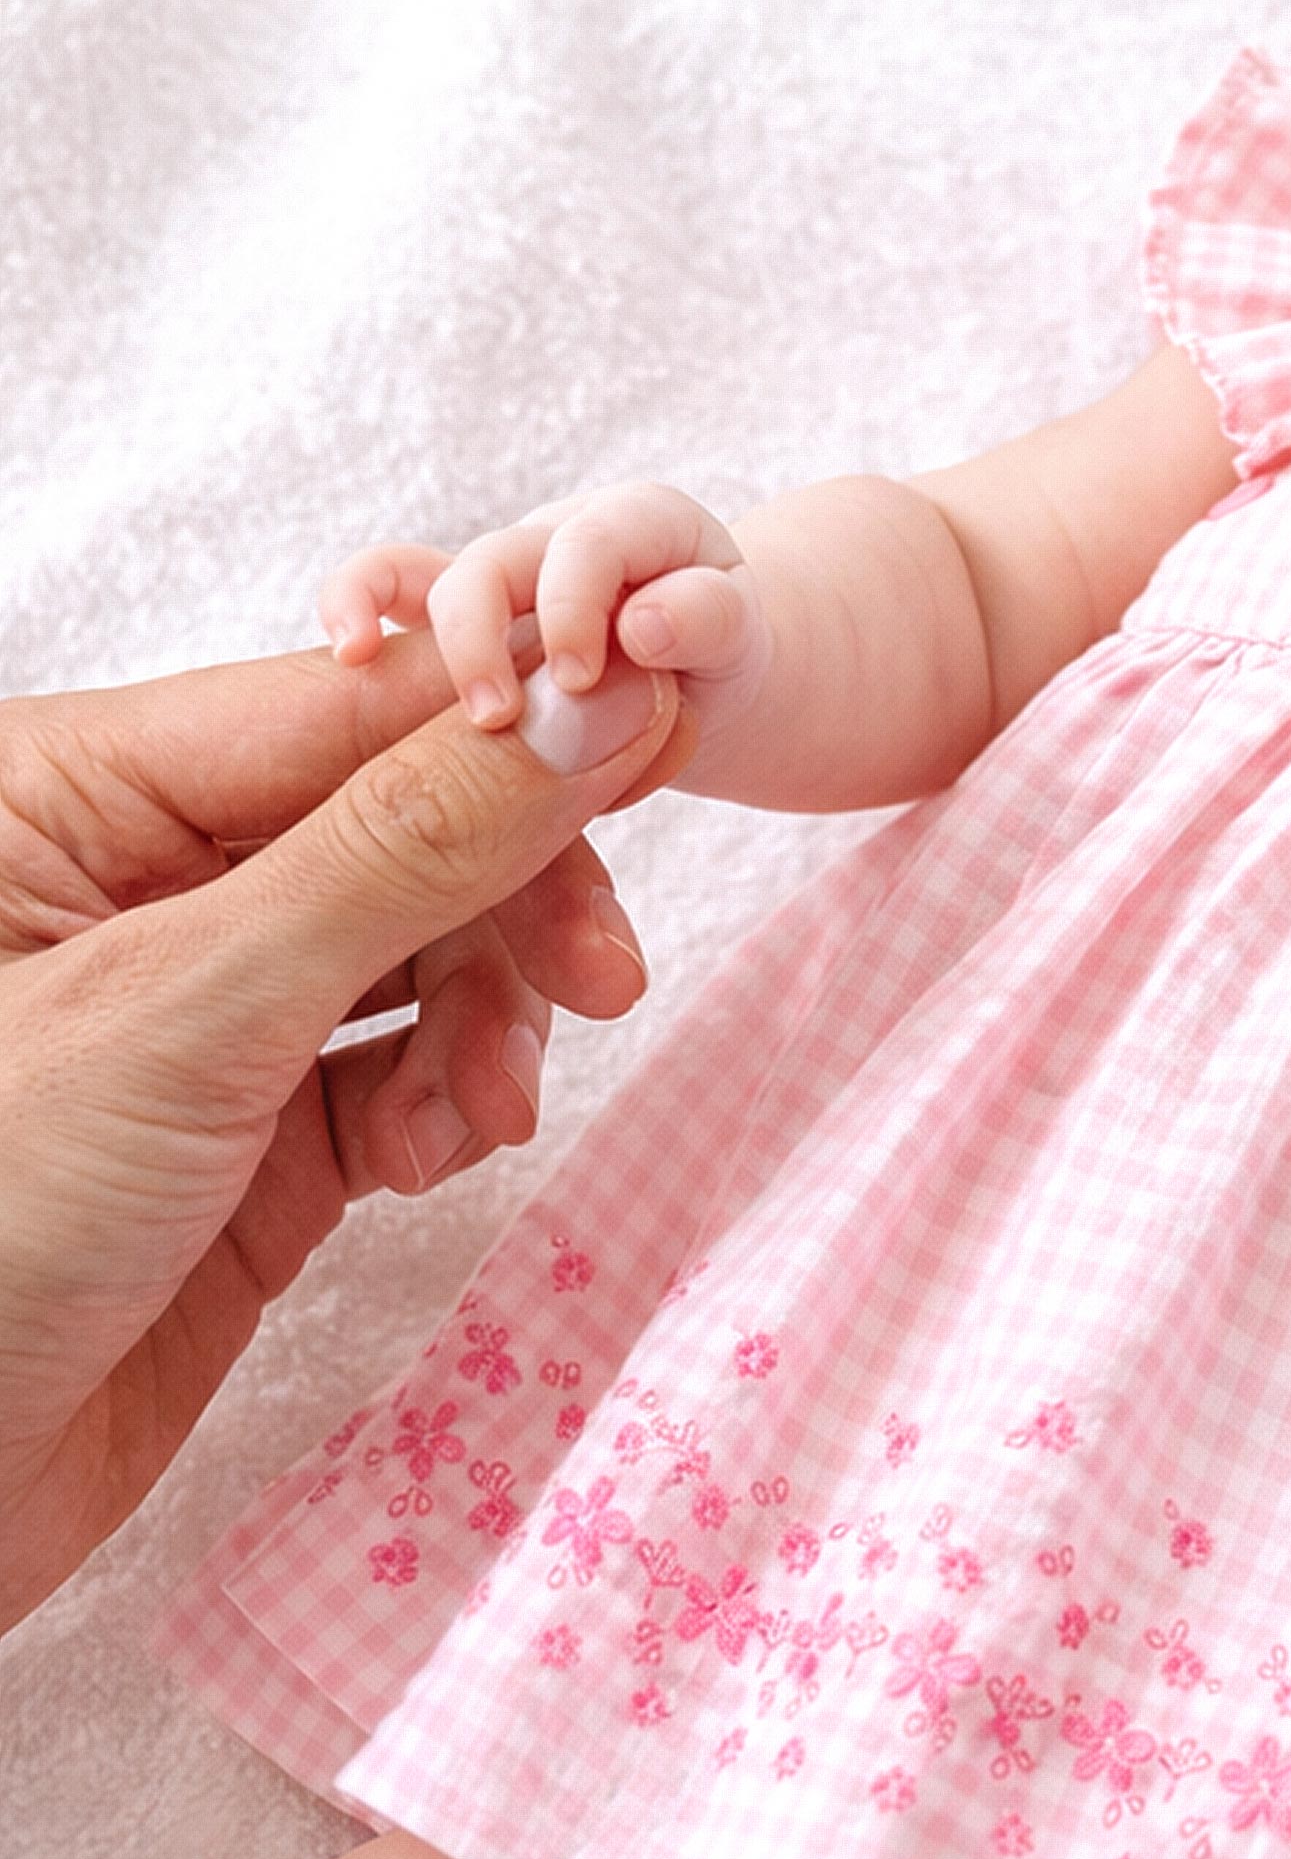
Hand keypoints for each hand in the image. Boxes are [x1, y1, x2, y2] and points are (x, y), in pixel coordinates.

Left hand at [0, 635, 686, 1636]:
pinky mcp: (249, 1138)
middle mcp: (131, 884)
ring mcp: (198, 1017)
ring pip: (424, 953)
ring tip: (486, 1115)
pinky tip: (438, 1156)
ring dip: (488, 1024)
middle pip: (404, 824)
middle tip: (604, 984)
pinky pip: (403, 1072)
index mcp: (63, 793)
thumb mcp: (193, 1007)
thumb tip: (582, 703)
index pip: (342, 710)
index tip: (660, 739)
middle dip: (511, 906)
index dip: (506, 728)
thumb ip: (405, 847)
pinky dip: (449, 1105)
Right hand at [322, 483, 773, 754]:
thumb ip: (708, 621)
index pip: (591, 543)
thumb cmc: (727, 652)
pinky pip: (393, 597)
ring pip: (426, 582)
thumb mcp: (741, 634)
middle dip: (484, 639)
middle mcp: (555, 539)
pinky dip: (359, 610)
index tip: (581, 681)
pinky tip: (346, 656)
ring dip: (428, 652)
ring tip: (423, 706)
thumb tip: (646, 625)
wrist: (715, 676)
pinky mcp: (463, 622)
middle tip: (497, 720)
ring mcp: (501, 579)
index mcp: (637, 524)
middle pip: (492, 563)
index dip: (575, 606)